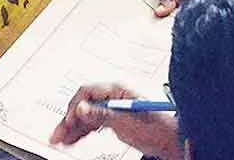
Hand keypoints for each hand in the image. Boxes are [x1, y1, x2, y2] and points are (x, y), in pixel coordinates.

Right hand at [49, 83, 181, 159]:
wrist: (175, 142)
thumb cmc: (160, 130)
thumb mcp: (128, 122)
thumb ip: (103, 114)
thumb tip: (81, 107)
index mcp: (117, 90)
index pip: (87, 93)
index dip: (75, 107)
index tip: (69, 121)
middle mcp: (113, 97)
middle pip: (83, 105)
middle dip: (68, 120)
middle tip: (57, 134)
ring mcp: (112, 109)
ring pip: (85, 116)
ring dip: (71, 128)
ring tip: (59, 139)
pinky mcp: (113, 120)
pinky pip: (92, 124)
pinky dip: (81, 132)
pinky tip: (71, 139)